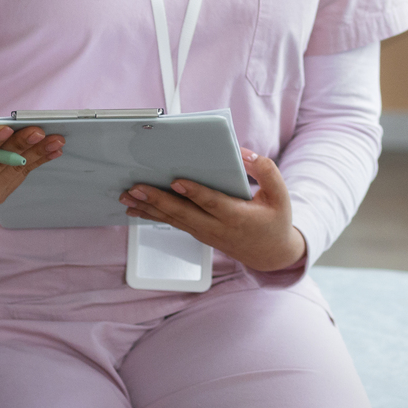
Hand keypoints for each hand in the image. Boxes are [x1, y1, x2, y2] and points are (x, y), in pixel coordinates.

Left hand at [118, 148, 305, 273]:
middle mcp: (217, 227)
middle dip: (157, 200)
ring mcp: (205, 233)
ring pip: (173, 220)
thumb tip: (243, 153)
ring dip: (148, 208)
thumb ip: (265, 171)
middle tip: (136, 188)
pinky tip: (137, 208)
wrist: (270, 254)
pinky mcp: (199, 234)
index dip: (194, 192)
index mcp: (238, 217)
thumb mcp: (280, 195)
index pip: (212, 203)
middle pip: (183, 214)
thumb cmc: (274, 221)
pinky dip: (154, 215)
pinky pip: (174, 224)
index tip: (176, 181)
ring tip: (127, 197)